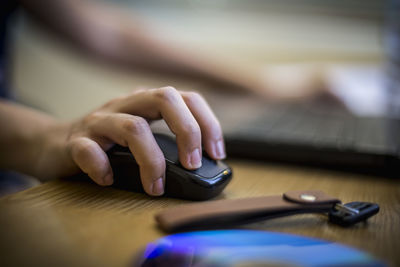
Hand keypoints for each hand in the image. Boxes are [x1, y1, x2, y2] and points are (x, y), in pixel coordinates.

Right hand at [38, 86, 224, 195]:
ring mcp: (99, 122)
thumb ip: (167, 141)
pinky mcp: (75, 142)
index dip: (207, 122)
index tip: (216, 153)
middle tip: (192, 164)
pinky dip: (102, 168)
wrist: (54, 144)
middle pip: (164, 98)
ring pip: (132, 127)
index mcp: (145, 103)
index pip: (186, 97)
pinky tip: (108, 181)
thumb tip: (204, 165)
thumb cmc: (108, 144)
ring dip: (151, 160)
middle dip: (187, 130)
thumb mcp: (142, 135)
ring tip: (156, 186)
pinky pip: (89, 151)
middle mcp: (125, 106)